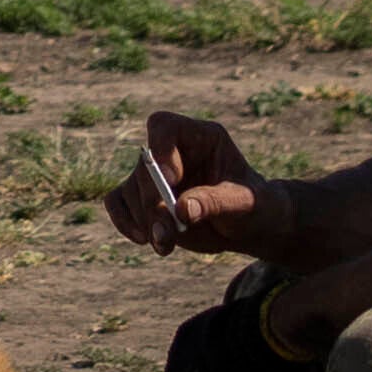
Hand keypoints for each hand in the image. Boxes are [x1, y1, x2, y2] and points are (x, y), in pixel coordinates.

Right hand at [108, 112, 267, 257]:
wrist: (247, 226)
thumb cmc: (254, 206)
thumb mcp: (244, 204)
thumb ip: (214, 202)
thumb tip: (181, 210)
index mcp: (200, 137)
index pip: (164, 126)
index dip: (161, 148)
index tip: (171, 180)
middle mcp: (172, 152)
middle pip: (145, 167)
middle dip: (153, 202)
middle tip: (168, 231)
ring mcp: (155, 175)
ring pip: (131, 189)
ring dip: (144, 220)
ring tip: (165, 245)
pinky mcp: (144, 198)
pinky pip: (117, 202)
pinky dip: (124, 221)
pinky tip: (144, 240)